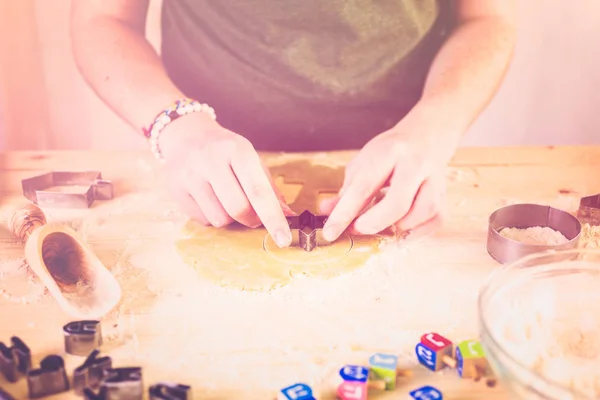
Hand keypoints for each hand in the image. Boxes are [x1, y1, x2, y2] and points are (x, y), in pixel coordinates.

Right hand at [159, 112, 292, 247]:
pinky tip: (209, 199)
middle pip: (238, 209)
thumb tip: (288, 216)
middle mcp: (211, 160)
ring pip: (219, 219)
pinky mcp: (176, 189)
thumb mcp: (251, 161)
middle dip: (251, 219)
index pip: (258, 191)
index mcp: (237, 150)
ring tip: (226, 200)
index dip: (273, 218)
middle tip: (253, 216)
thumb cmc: (227, 152)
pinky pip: (203, 220)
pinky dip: (212, 216)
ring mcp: (190, 175)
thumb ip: (269, 189)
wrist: (187, 137)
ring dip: (229, 219)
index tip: (284, 239)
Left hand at [321, 115, 458, 241]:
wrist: (427, 135)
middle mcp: (415, 164)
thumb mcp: (364, 163)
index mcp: (389, 152)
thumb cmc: (391, 152)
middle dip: (374, 222)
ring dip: (398, 226)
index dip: (344, 213)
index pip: (363, 187)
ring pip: (422, 212)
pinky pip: (434, 220)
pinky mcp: (445, 195)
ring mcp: (435, 180)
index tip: (330, 232)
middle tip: (357, 229)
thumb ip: (346, 189)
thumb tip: (326, 213)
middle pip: (397, 202)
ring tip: (382, 225)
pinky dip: (416, 231)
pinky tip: (400, 227)